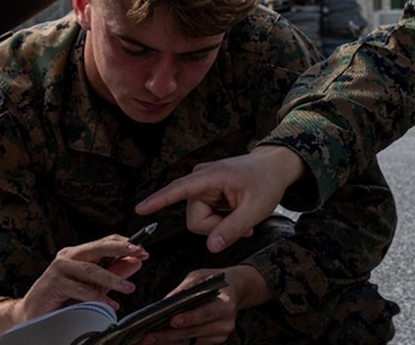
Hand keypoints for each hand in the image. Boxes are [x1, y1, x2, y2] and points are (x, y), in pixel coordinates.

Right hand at [0, 234, 148, 343]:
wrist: (32, 316)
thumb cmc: (63, 299)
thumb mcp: (93, 286)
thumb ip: (113, 273)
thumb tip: (135, 262)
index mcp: (78, 253)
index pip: (105, 242)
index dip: (125, 244)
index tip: (143, 251)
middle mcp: (68, 256)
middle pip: (99, 247)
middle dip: (122, 249)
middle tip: (141, 254)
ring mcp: (59, 268)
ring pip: (92, 270)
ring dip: (113, 279)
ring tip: (130, 287)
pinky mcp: (54, 284)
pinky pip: (81, 290)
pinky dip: (98, 298)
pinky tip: (111, 304)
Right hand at [136, 145, 305, 252]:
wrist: (273, 167)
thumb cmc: (266, 182)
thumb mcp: (256, 209)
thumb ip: (233, 229)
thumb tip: (210, 247)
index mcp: (211, 177)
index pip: (179, 189)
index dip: (159, 200)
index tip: (140, 208)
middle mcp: (200, 179)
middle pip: (195, 221)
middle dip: (217, 229)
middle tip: (243, 225)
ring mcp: (202, 187)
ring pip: (200, 222)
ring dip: (221, 226)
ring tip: (243, 218)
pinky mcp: (205, 193)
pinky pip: (205, 217)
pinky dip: (222, 221)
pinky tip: (237, 215)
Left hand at [136, 266, 270, 343]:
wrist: (233, 291)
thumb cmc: (213, 281)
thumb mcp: (199, 277)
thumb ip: (184, 290)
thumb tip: (163, 305)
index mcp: (226, 306)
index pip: (206, 313)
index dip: (189, 318)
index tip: (172, 320)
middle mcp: (225, 324)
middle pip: (194, 331)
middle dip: (169, 334)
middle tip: (149, 335)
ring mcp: (220, 335)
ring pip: (190, 340)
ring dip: (168, 340)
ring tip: (149, 339)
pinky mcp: (212, 342)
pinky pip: (191, 344)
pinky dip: (175, 342)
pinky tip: (160, 339)